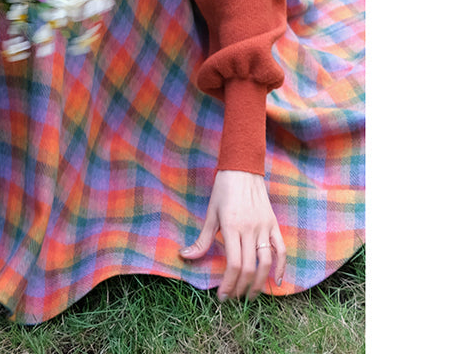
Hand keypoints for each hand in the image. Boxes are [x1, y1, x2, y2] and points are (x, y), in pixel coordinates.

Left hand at [180, 170, 285, 300]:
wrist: (242, 168)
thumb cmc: (223, 190)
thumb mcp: (211, 213)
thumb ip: (202, 239)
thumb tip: (184, 256)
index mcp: (232, 226)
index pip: (233, 263)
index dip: (228, 283)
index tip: (222, 296)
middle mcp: (250, 229)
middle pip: (249, 267)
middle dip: (241, 287)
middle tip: (234, 298)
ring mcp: (264, 227)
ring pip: (266, 262)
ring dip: (259, 283)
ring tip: (250, 295)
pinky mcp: (273, 224)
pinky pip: (281, 249)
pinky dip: (281, 266)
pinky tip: (276, 281)